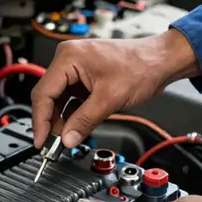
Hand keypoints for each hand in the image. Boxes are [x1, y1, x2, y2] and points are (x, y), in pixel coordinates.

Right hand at [31, 29, 198, 148]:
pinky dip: (72, 113)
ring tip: (67, 137)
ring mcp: (76, 66)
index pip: (43, 93)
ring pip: (59, 98)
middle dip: (51, 121)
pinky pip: (71, 96)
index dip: (40, 121)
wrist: (161, 61)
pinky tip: (76, 126)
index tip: (41, 141)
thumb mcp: (109, 99)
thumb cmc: (142, 66)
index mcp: (69, 57)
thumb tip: (67, 139)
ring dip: (62, 119)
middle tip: (53, 144)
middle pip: (48, 95)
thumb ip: (84, 121)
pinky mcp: (84, 75)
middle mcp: (68, 58)